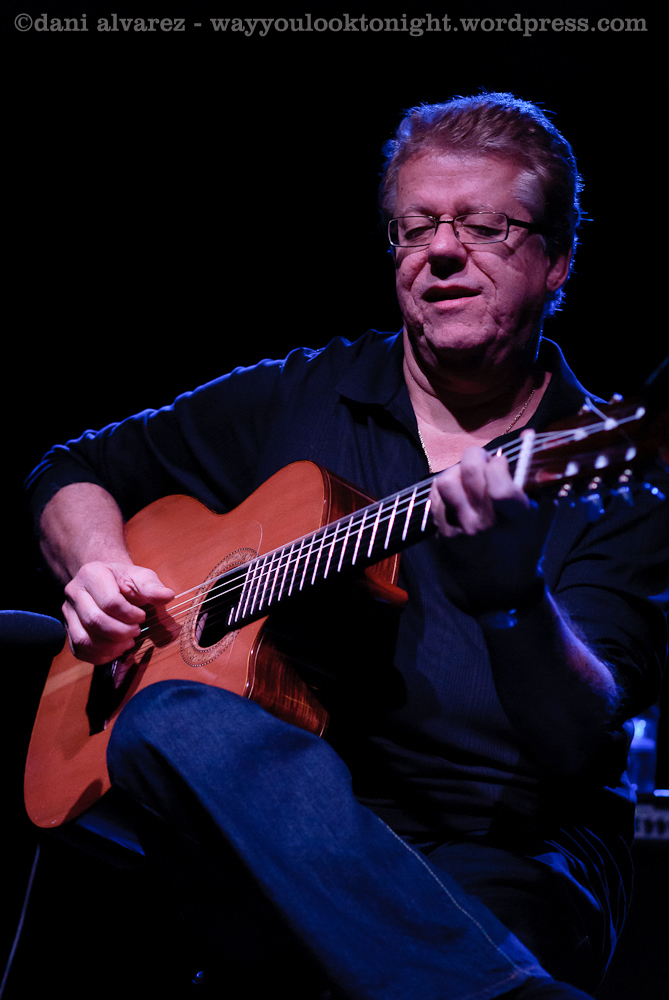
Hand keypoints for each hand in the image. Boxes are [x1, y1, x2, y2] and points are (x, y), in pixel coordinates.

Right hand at [62, 561, 174, 663]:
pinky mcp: (69, 630)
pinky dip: (100, 656)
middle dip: (121, 632)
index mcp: (92, 574)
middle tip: (137, 631)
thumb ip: (153, 587)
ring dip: (110, 647)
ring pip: (83, 639)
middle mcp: (74, 592)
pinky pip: (80, 650)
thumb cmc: (126, 581)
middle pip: (94, 621)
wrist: (109, 584)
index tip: (142, 616)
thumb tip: (167, 596)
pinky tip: (116, 649)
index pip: (110, 602)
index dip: (130, 615)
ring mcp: (68, 613)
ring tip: (128, 643)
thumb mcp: (142, 578)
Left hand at [430, 447, 552, 613]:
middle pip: (469, 473)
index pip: (498, 482)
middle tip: (481, 458)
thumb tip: (528, 436)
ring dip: (455, 471)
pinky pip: (435, 501)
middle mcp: (485, 524)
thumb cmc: (526, 546)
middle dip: (475, 455)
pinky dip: (443, 490)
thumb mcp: (542, 515)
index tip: (501, 462)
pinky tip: (454, 491)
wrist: (503, 589)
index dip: (498, 463)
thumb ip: (537, 478)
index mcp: (514, 519)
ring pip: (445, 483)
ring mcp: (461, 531)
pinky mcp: (444, 536)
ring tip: (465, 475)